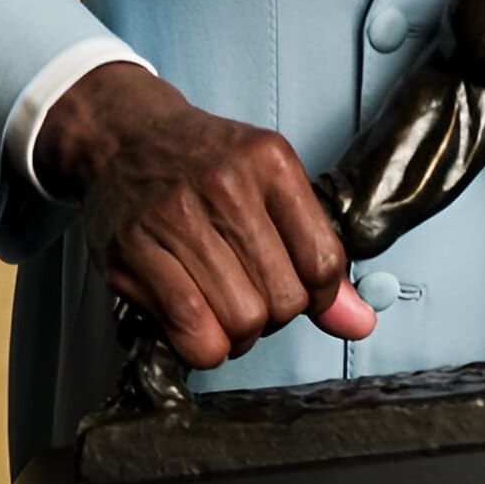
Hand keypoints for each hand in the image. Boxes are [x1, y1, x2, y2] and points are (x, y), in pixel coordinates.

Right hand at [38, 63, 375, 367]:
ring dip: (239, 336)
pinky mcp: (133, 250)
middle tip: (254, 301)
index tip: (299, 292)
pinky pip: (190, 329)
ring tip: (224, 313)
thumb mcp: (271, 185)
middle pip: (282, 299)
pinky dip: (203, 346)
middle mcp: (226, 185)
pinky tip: (198, 326)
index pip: (322, 262)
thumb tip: (359, 323)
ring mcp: (176, 217)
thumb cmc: (203, 164)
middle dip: (275, 318)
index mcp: (271, 162)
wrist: (125, 136)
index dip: (318, 297)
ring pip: (241, 320)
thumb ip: (316, 254)